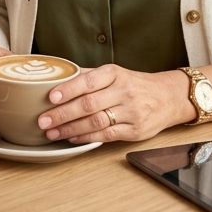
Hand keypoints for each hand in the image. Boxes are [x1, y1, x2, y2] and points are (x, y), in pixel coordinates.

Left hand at [36, 65, 193, 143]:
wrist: (168, 97)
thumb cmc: (135, 84)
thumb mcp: (114, 73)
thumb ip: (88, 75)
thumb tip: (58, 77)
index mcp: (114, 74)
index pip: (87, 81)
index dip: (68, 89)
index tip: (50, 97)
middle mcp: (123, 91)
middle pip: (89, 104)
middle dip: (63, 114)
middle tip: (43, 120)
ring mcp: (131, 112)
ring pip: (96, 121)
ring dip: (71, 129)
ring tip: (53, 132)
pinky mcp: (136, 131)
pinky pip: (107, 135)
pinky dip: (87, 137)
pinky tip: (73, 138)